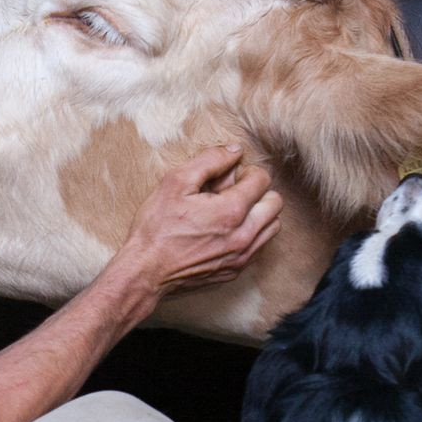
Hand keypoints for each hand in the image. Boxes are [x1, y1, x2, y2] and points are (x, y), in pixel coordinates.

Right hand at [103, 144, 282, 307]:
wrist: (146, 271)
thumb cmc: (157, 227)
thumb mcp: (175, 182)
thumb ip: (209, 160)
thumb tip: (234, 150)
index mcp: (232, 211)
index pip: (263, 179)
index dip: (246, 171)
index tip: (229, 176)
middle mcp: (244, 236)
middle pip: (275, 203)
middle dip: (258, 192)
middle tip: (232, 193)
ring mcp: (241, 256)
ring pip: (272, 227)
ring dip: (259, 214)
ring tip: (231, 212)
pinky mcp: (235, 271)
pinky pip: (259, 247)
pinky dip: (250, 234)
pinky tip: (225, 231)